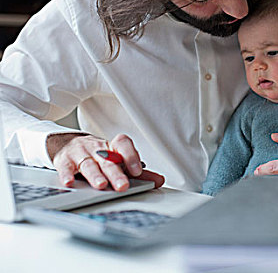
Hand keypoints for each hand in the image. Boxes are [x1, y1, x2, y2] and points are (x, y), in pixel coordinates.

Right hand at [48, 133, 164, 190]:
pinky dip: (67, 174)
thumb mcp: (119, 163)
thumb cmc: (100, 157)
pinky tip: (70, 182)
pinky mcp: (64, 160)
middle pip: (108, 160)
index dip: (131, 156)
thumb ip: (140, 174)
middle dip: (116, 174)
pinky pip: (65, 167)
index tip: (138, 170)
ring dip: (95, 175)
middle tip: (123, 186)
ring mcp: (80, 153)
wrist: (72, 146)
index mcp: (113, 147)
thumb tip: (159, 181)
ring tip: (101, 185)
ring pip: (88, 164)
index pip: (123, 144)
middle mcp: (98, 148)